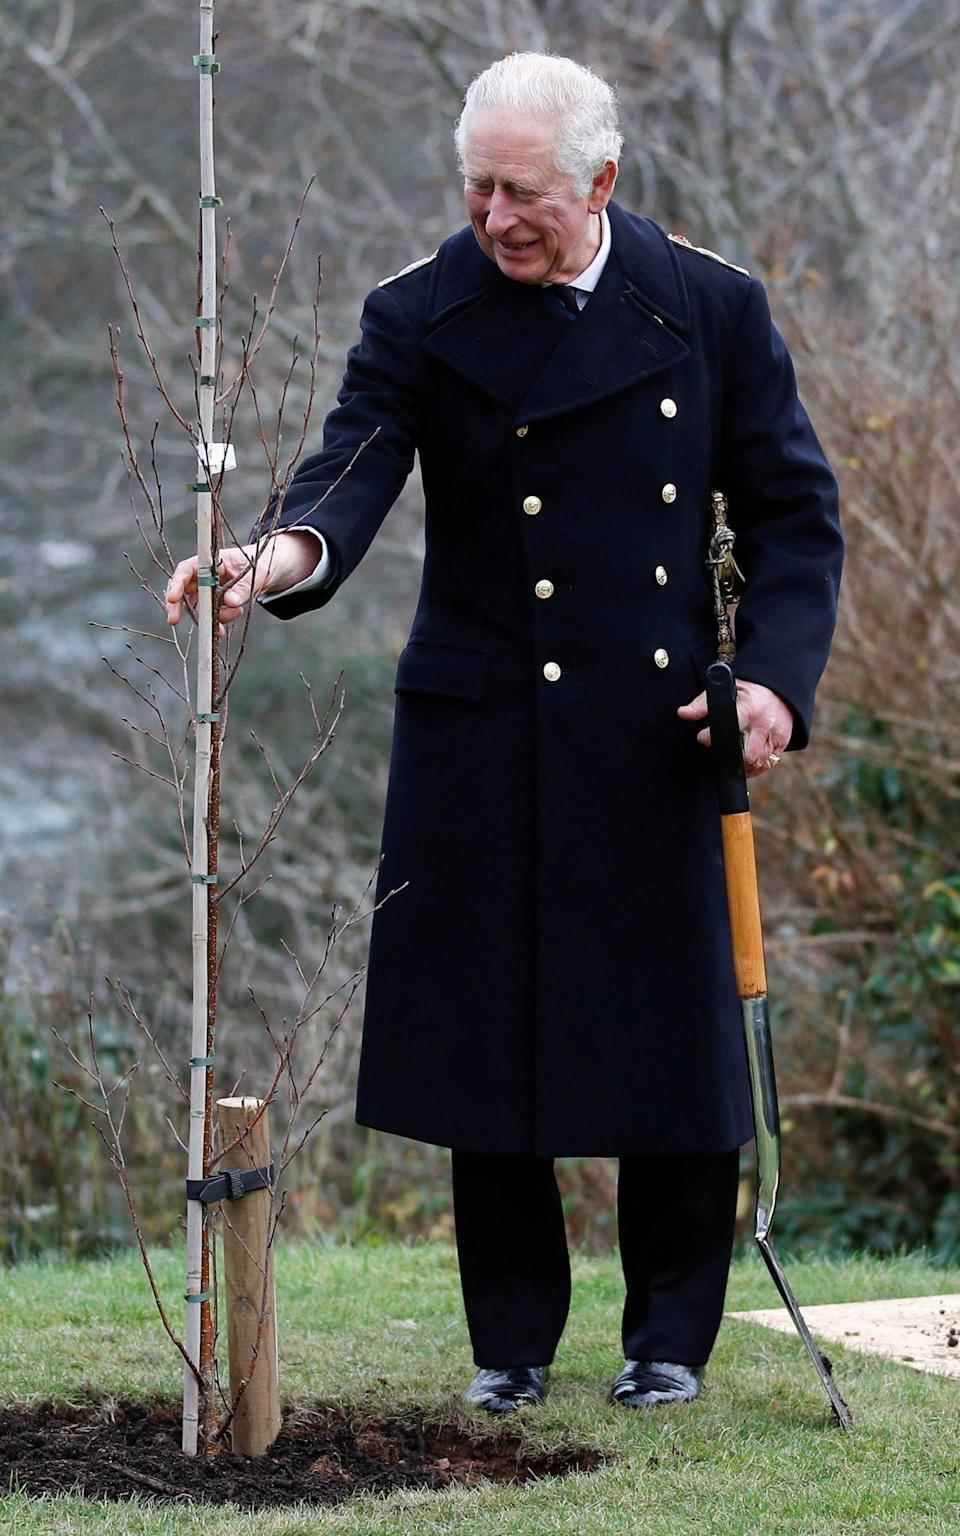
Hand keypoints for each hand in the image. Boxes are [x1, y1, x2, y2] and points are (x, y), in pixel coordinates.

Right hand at [164, 532, 320, 627]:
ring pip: (197, 608)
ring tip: (235, 612)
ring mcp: (206, 591)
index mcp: (209, 562)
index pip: (186, 569)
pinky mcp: (213, 604)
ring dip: (210, 616)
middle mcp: (203, 576)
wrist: (263, 572)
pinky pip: (209, 617)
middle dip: (176, 606)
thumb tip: (230, 602)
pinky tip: (233, 617)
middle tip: (173, 621)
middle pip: (182, 590)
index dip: (177, 583)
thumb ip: (242, 587)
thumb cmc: (257, 565)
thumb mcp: (255, 573)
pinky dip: (218, 622)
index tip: (172, 598)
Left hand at [677, 679, 792, 777]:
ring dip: (742, 764)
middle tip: (718, 750)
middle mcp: (765, 723)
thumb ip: (703, 704)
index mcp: (750, 708)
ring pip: (757, 762)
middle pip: (748, 754)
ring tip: (731, 755)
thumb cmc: (748, 691)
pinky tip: (744, 760)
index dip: (714, 736)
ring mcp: (776, 734)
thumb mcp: (726, 691)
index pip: (733, 725)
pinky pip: (767, 763)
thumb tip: (683, 713)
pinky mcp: (782, 743)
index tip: (702, 738)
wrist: (779, 690)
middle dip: (730, 756)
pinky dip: (754, 766)